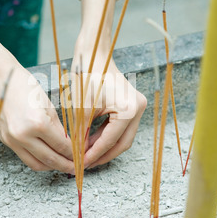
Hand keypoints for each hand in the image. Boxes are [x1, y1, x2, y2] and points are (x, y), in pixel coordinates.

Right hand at [0, 60, 74, 173]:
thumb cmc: (24, 85)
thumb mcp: (48, 104)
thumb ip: (58, 127)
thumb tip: (69, 144)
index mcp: (38, 123)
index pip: (62, 146)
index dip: (75, 153)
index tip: (82, 156)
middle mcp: (23, 136)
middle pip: (51, 159)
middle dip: (67, 165)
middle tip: (77, 167)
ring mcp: (12, 140)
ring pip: (37, 164)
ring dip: (52, 167)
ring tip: (64, 165)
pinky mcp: (6, 141)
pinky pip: (25, 158)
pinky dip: (38, 161)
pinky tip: (48, 158)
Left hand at [71, 49, 146, 169]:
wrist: (94, 53)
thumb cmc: (87, 75)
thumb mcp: (81, 108)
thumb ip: (80, 134)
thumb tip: (77, 156)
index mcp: (129, 109)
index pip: (111, 141)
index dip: (94, 155)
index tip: (81, 165)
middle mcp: (139, 108)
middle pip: (122, 143)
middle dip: (102, 155)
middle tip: (85, 164)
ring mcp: (138, 106)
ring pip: (122, 137)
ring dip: (105, 146)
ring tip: (86, 154)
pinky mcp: (132, 104)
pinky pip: (121, 127)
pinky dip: (107, 135)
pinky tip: (91, 141)